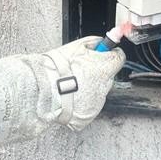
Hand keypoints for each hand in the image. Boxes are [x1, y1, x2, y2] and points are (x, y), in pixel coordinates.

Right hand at [0, 36, 124, 144]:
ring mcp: (96, 104)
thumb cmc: (56, 69)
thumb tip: (103, 43)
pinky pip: (88, 107)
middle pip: (107, 76)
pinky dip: (81, 102)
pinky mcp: (87, 116)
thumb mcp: (77, 46)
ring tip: (70, 85)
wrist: (41, 91)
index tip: (104, 54)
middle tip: (79, 70)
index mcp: (104, 69)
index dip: (110, 55)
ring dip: (88, 88)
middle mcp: (104, 87)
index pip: (119, 58)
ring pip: (97, 92)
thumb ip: (94, 43)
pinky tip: (69, 97)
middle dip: (97, 72)